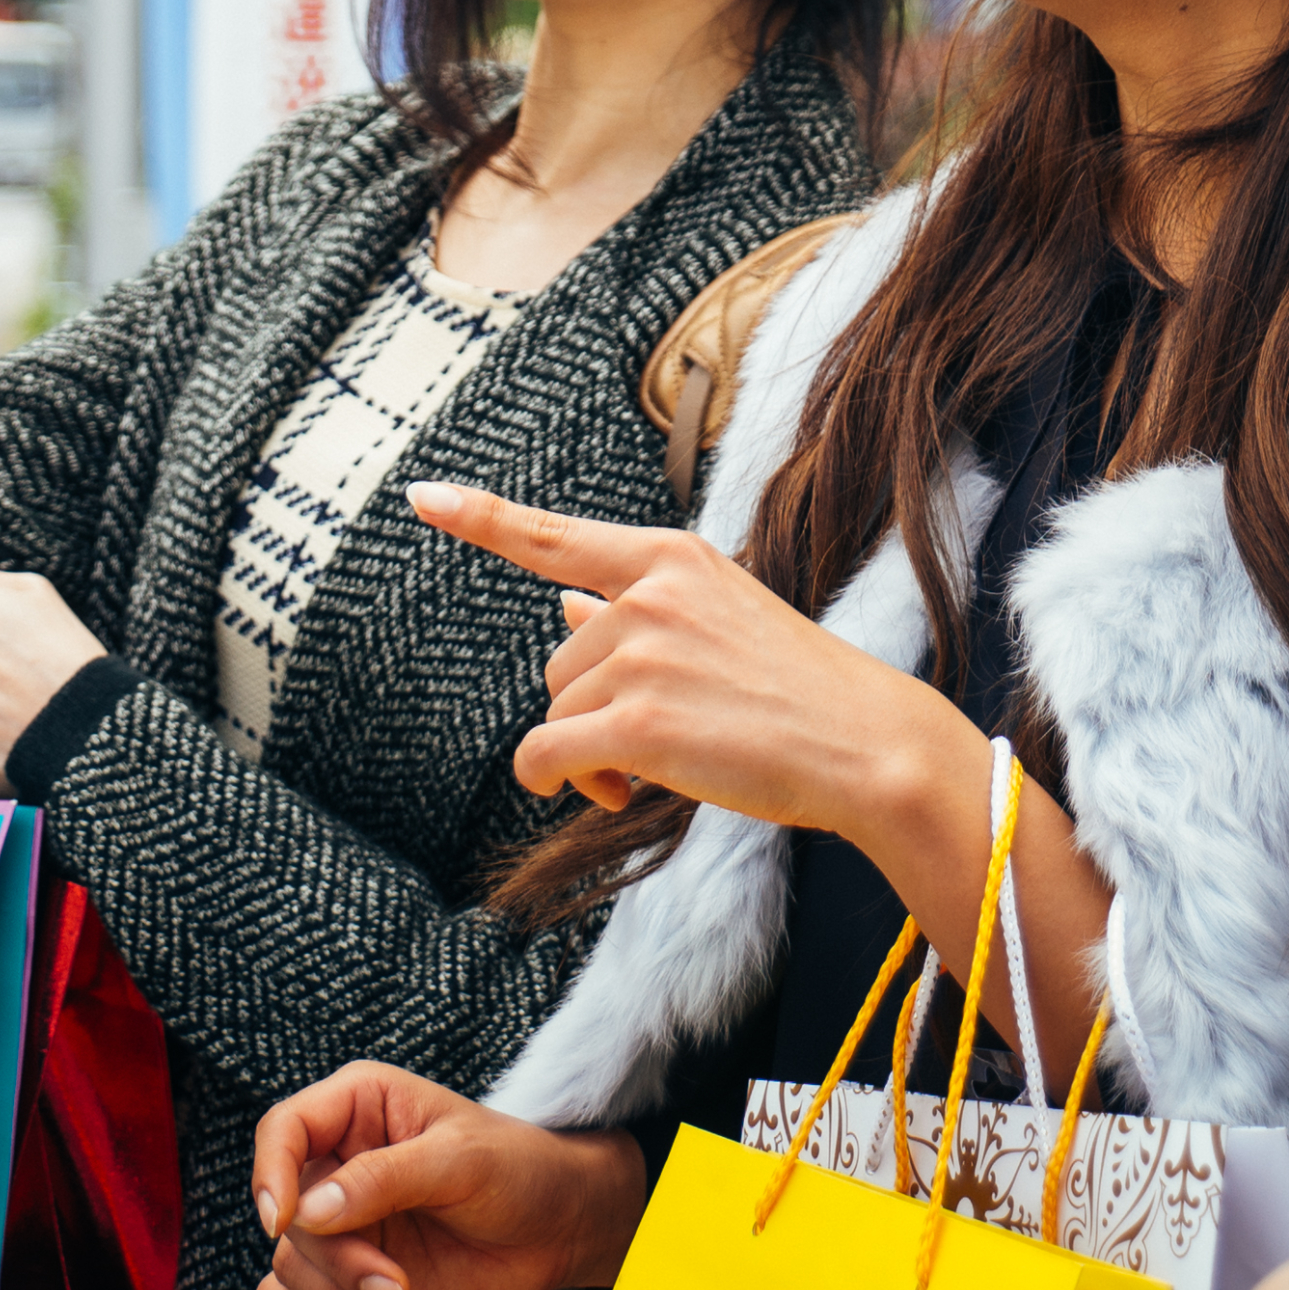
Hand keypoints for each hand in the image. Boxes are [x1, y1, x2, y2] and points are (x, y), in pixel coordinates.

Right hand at [249, 1063, 649, 1289]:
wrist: (556, 1229)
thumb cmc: (517, 1169)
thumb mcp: (460, 1160)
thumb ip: (384, 1178)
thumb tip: (310, 1211)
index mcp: (360, 1105)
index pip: (284, 1128)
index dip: (271, 1173)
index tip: (285, 1220)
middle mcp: (341, 1158)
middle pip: (291, 1213)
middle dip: (338, 1260)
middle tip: (394, 1284)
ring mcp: (345, 1217)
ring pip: (293, 1262)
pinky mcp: (353, 1265)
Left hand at [408, 482, 948, 830]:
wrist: (864, 743)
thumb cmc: (799, 690)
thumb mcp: (720, 624)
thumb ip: (635, 613)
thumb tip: (562, 609)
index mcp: (672, 558)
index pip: (555, 535)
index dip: (481, 517)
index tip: (424, 496)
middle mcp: (649, 595)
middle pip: (559, 662)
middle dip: (591, 710)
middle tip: (656, 742)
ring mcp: (642, 655)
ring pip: (558, 713)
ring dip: (591, 754)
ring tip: (657, 768)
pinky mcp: (637, 721)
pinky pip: (548, 756)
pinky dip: (559, 782)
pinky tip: (611, 794)